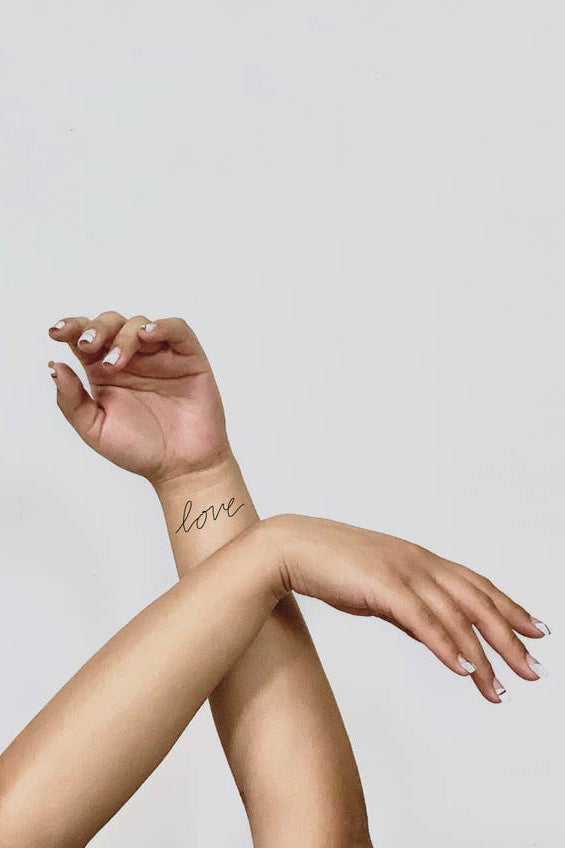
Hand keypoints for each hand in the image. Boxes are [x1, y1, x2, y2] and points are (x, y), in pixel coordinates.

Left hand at [48, 311, 229, 482]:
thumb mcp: (94, 430)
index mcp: (105, 372)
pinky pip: (178, 330)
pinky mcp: (188, 358)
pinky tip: (147, 335)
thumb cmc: (140, 450)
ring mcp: (160, 357)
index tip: (57, 332)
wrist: (180, 468)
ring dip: (123, 337)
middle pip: (111, 323)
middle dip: (96, 329)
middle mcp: (132, 359)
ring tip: (115, 363)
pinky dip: (163, 326)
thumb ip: (71, 400)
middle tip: (88, 346)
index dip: (72, 327)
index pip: (86, 337)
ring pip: (139, 324)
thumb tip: (55, 366)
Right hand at [265, 514, 549, 703]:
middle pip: (477, 601)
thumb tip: (439, 635)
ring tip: (501, 688)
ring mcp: (402, 572)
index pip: (476, 584)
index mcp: (419, 559)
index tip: (535, 630)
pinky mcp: (382, 586)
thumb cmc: (329, 565)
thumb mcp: (379, 587)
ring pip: (456, 616)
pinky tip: (464, 670)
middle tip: (535, 669)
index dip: (509, 607)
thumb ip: (410, 608)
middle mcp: (419, 562)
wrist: (289, 547)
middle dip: (509, 636)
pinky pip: (423, 620)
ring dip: (483, 655)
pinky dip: (447, 646)